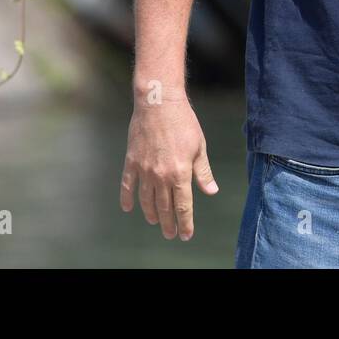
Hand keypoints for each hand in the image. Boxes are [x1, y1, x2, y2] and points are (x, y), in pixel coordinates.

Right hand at [120, 97, 218, 239]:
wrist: (159, 103)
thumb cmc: (184, 123)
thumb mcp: (199, 147)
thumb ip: (203, 172)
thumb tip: (211, 191)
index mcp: (180, 173)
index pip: (183, 206)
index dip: (185, 222)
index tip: (186, 234)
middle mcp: (161, 176)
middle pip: (164, 207)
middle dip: (168, 223)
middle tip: (171, 234)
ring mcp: (144, 170)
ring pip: (146, 200)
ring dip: (151, 214)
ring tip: (155, 222)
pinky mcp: (131, 162)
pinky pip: (127, 186)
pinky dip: (127, 199)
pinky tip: (128, 208)